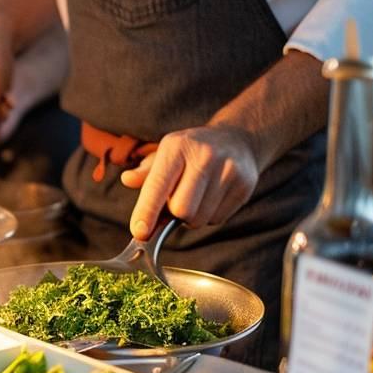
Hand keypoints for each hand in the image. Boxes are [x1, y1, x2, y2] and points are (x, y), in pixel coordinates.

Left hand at [120, 125, 259, 238]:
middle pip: (181, 209)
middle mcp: (204, 156)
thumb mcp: (166, 153)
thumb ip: (146, 172)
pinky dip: (209, 216)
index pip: (158, 185)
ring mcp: (227, 170)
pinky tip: (212, 197)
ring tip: (196, 196)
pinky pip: (217, 219)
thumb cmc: (192, 151)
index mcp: (177, 146)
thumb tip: (128, 179)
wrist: (238, 140)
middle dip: (174, 214)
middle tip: (176, 201)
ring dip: (191, 217)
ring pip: (199, 218)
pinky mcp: (244, 185)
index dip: (147, 211)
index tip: (139, 232)